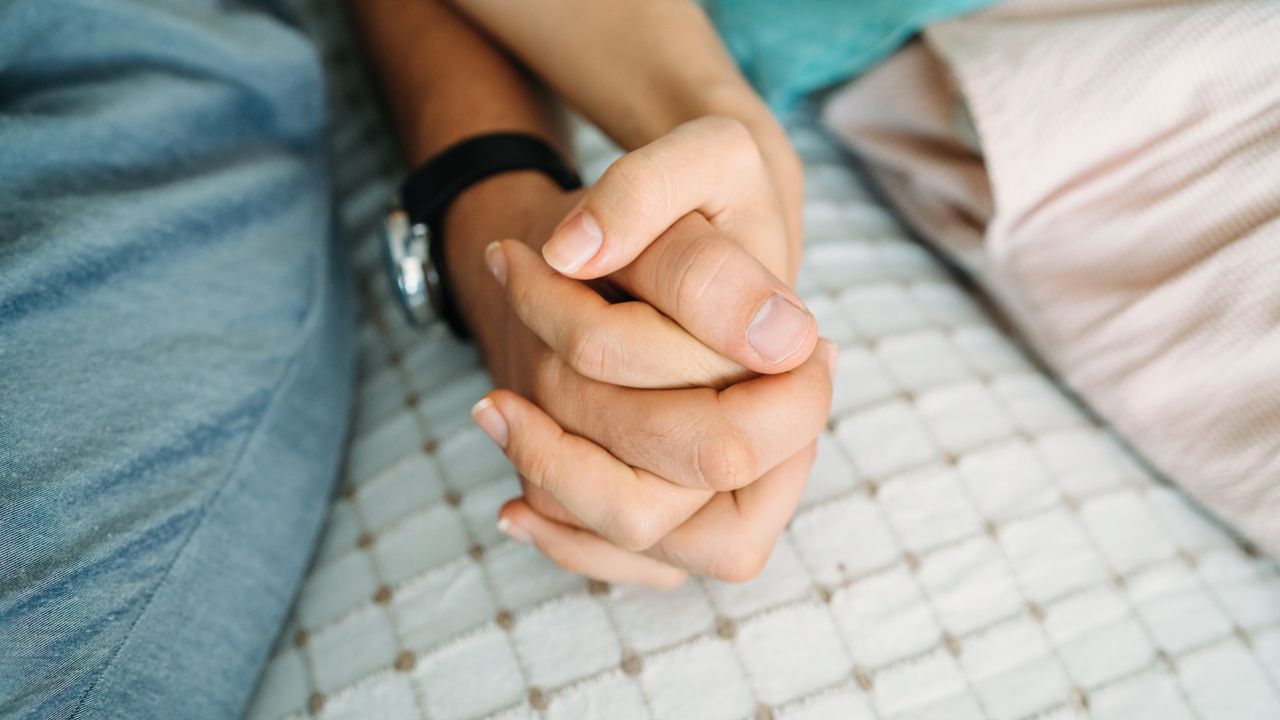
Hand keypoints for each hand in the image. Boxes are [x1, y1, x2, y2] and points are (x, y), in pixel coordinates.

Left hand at [448, 120, 824, 585]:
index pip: (749, 414)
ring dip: (555, 470)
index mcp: (798, 366)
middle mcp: (774, 441)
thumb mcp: (697, 155)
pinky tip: (510, 504)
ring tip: (494, 407)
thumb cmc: (687, 203)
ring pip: (646, 527)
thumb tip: (578, 253)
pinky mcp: (672, 517)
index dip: (642, 355)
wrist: (665, 247)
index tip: (563, 284)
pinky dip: (557, 532)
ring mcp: (722, 489)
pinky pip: (619, 557)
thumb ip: (649, 188)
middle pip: (695, 467)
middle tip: (511, 358)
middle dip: (589, 401)